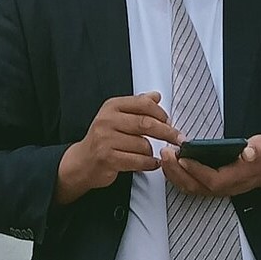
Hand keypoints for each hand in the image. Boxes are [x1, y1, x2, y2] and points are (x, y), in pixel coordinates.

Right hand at [55, 92, 183, 204]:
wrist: (82, 162)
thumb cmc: (103, 139)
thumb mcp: (117, 117)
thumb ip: (137, 106)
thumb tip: (156, 96)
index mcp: (112, 107)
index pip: (143, 104)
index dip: (161, 113)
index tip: (170, 121)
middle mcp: (107, 121)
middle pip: (146, 124)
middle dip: (167, 132)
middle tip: (178, 138)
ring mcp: (106, 140)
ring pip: (143, 145)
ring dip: (152, 152)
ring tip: (151, 154)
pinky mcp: (108, 158)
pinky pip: (138, 161)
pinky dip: (150, 163)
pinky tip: (152, 163)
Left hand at [160, 134, 260, 199]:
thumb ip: (258, 149)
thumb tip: (249, 152)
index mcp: (235, 178)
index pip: (211, 179)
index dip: (195, 169)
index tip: (181, 156)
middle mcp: (222, 188)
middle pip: (195, 186)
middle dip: (177, 171)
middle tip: (166, 153)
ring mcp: (215, 189)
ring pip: (189, 187)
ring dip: (173, 174)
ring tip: (164, 156)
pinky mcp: (210, 186)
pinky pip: (189, 185)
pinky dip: (177, 176)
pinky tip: (170, 163)